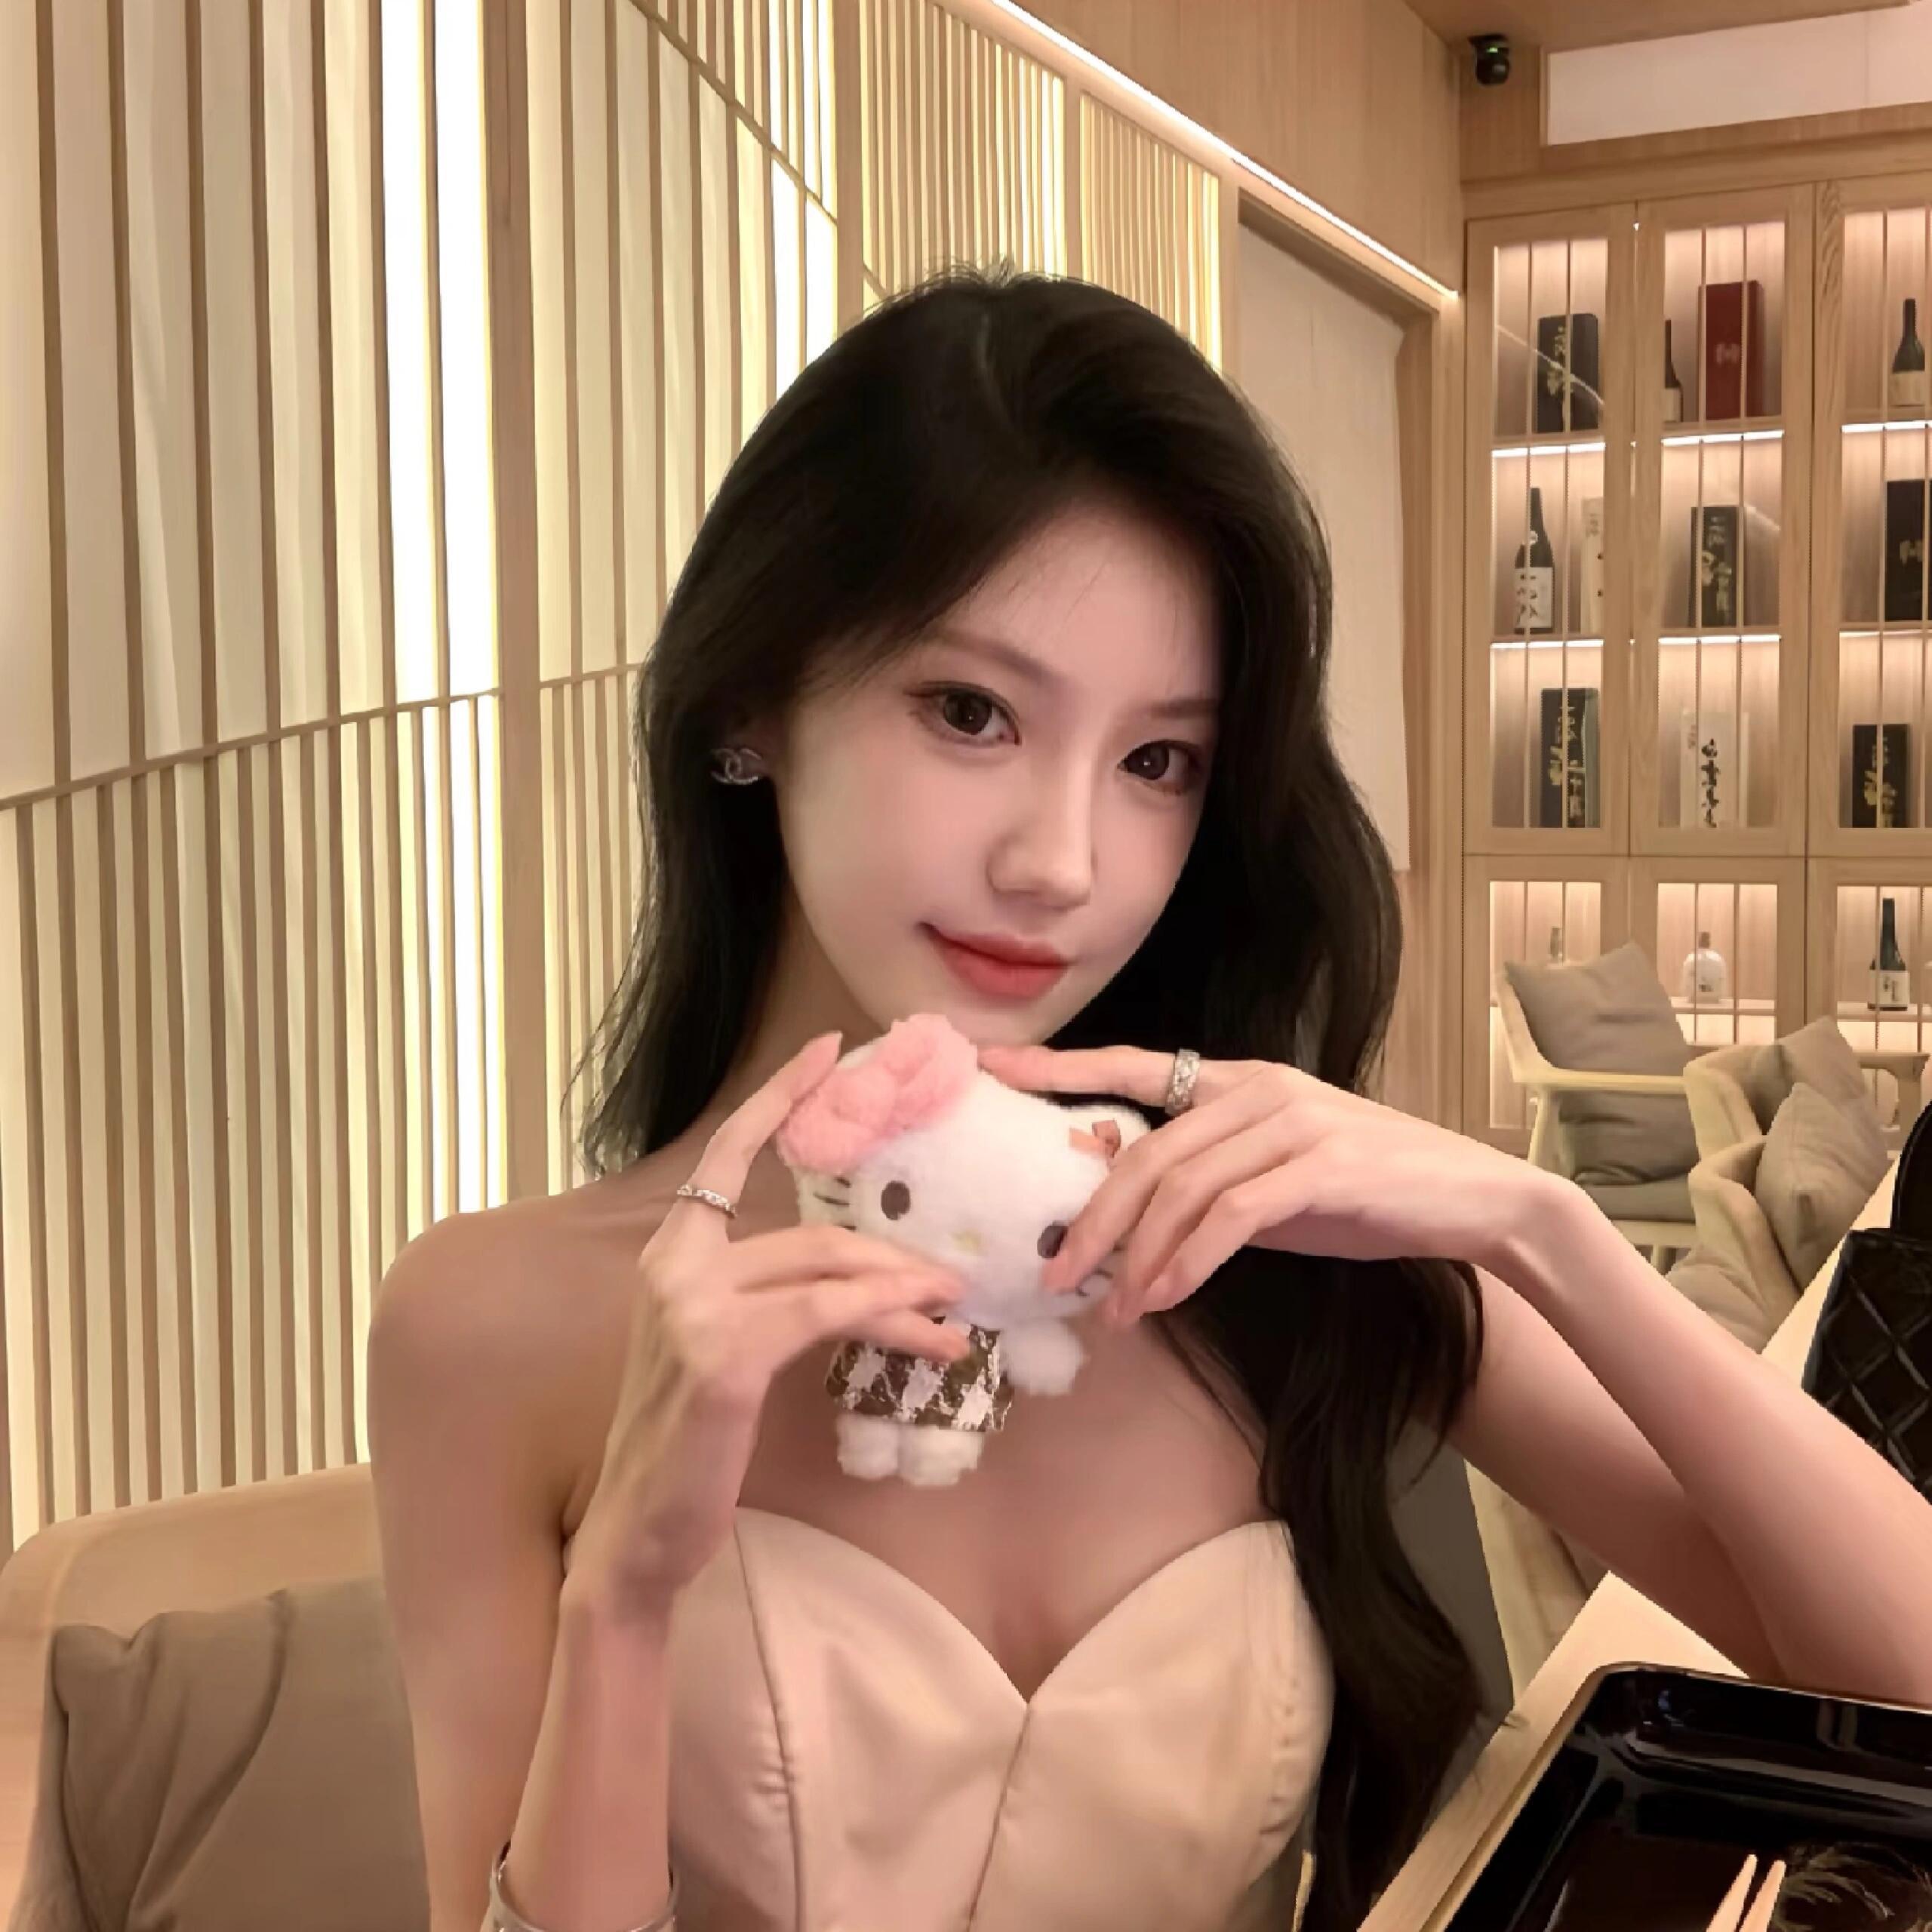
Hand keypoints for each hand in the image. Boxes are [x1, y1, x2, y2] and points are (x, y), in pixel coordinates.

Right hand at [566, 1032, 967, 1619]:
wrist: (637, 1536)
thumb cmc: (685, 1447)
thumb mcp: (720, 1352)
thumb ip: (765, 1298)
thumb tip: (857, 1275)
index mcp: (670, 1256)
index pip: (726, 1154)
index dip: (778, 1097)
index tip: (826, 1050)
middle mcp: (674, 1267)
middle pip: (812, 1234)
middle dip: (891, 1257)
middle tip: (951, 1278)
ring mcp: (694, 1309)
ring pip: (829, 1271)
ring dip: (904, 1291)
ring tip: (953, 1312)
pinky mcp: (725, 1357)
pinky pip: (827, 1313)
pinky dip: (886, 1317)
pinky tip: (928, 1336)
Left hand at [977, 1043, 1558, 1324]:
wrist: (1472, 1200)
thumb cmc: (1363, 1195)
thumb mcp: (1269, 1186)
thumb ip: (1201, 1187)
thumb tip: (1117, 1214)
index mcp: (1236, 1079)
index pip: (1129, 1066)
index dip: (1057, 1068)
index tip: (990, 1069)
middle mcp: (1256, 1087)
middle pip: (1146, 1149)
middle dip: (1093, 1217)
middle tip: (1056, 1272)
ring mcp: (1292, 1120)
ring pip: (1183, 1186)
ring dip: (1138, 1256)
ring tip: (1113, 1309)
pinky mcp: (1323, 1165)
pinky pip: (1232, 1215)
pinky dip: (1189, 1261)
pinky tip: (1163, 1298)